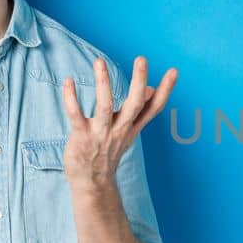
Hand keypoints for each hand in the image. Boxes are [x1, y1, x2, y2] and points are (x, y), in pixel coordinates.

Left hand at [62, 56, 177, 193]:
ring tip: (100, 61)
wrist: (93, 184)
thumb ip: (138, 111)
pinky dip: (71, 97)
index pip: (154, 107)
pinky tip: (68, 81)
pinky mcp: (81, 136)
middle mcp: (120, 128)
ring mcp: (101, 133)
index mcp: (132, 127)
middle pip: (135, 103)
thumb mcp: (127, 132)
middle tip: (142, 59)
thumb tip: (150, 88)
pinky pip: (75, 114)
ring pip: (104, 105)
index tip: (174, 71)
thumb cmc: (108, 153)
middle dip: (139, 80)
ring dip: (102, 82)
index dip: (166, 90)